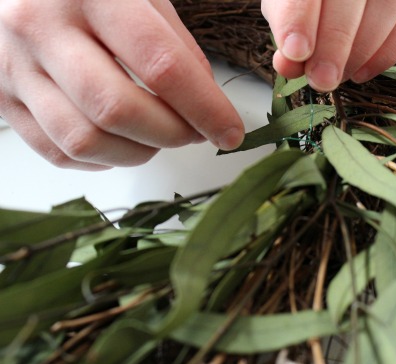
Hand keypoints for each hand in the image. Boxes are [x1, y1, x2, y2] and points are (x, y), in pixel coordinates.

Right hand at [0, 0, 243, 169]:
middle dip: (172, 134)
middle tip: (195, 134)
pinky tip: (122, 143)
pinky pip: (58, 151)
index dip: (204, 108)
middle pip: (118, 109)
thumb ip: (177, 47)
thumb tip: (207, 106)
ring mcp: (14, 67)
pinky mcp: (2, 99)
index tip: (230, 131)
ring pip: (85, 140)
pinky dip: (102, 158)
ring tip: (159, 137)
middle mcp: (41, 29)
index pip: (161, 66)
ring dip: (138, 152)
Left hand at [262, 0, 395, 91]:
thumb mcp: (287, 3)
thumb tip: (288, 65)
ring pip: (387, 8)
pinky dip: (387, 54)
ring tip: (337, 77)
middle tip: (321, 79)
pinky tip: (361, 72)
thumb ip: (285, 30)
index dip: (300, 18)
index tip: (296, 51)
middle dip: (334, 45)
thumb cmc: (310, 0)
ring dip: (360, 53)